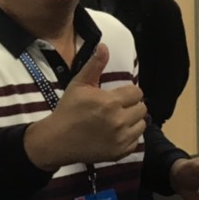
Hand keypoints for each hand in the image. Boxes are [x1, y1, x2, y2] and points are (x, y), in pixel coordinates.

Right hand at [23, 44, 146, 170]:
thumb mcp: (79, 84)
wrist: (56, 140)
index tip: (118, 96)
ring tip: (118, 120)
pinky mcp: (120, 152)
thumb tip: (104, 46)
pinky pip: (136, 141)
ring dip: (133, 121)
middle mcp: (119, 120)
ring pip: (142, 124)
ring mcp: (121, 138)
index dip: (128, 93)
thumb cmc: (68, 110)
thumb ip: (95, 66)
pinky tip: (116, 133)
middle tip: (117, 108)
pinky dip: (129, 136)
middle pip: (142, 108)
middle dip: (131, 105)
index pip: (137, 93)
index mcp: (110, 102)